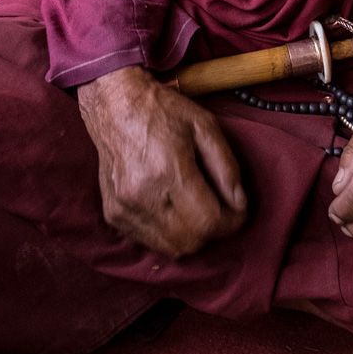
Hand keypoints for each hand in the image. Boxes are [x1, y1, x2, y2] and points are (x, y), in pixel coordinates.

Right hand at [78, 65, 246, 257]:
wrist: (115, 105)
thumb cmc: (163, 111)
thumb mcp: (205, 126)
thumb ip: (227, 167)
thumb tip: (239, 204)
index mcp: (168, 170)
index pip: (208, 222)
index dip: (232, 222)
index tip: (237, 210)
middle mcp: (142, 195)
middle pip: (191, 242)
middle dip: (213, 231)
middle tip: (219, 208)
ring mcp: (124, 208)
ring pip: (171, 248)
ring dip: (191, 235)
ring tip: (195, 207)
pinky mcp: (113, 214)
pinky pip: (149, 241)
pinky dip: (168, 232)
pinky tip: (171, 207)